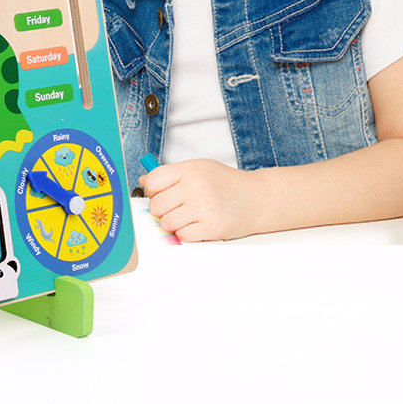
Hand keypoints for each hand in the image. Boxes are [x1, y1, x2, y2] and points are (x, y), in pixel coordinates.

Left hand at [140, 159, 263, 241]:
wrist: (258, 198)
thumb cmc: (226, 183)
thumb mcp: (199, 168)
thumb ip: (171, 173)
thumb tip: (144, 180)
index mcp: (189, 169)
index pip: (153, 181)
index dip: (152, 190)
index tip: (159, 193)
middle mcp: (195, 187)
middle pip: (156, 205)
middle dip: (161, 210)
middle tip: (173, 208)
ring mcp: (203, 208)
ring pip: (166, 223)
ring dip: (172, 223)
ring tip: (186, 217)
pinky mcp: (211, 228)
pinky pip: (182, 236)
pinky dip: (185, 234)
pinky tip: (196, 225)